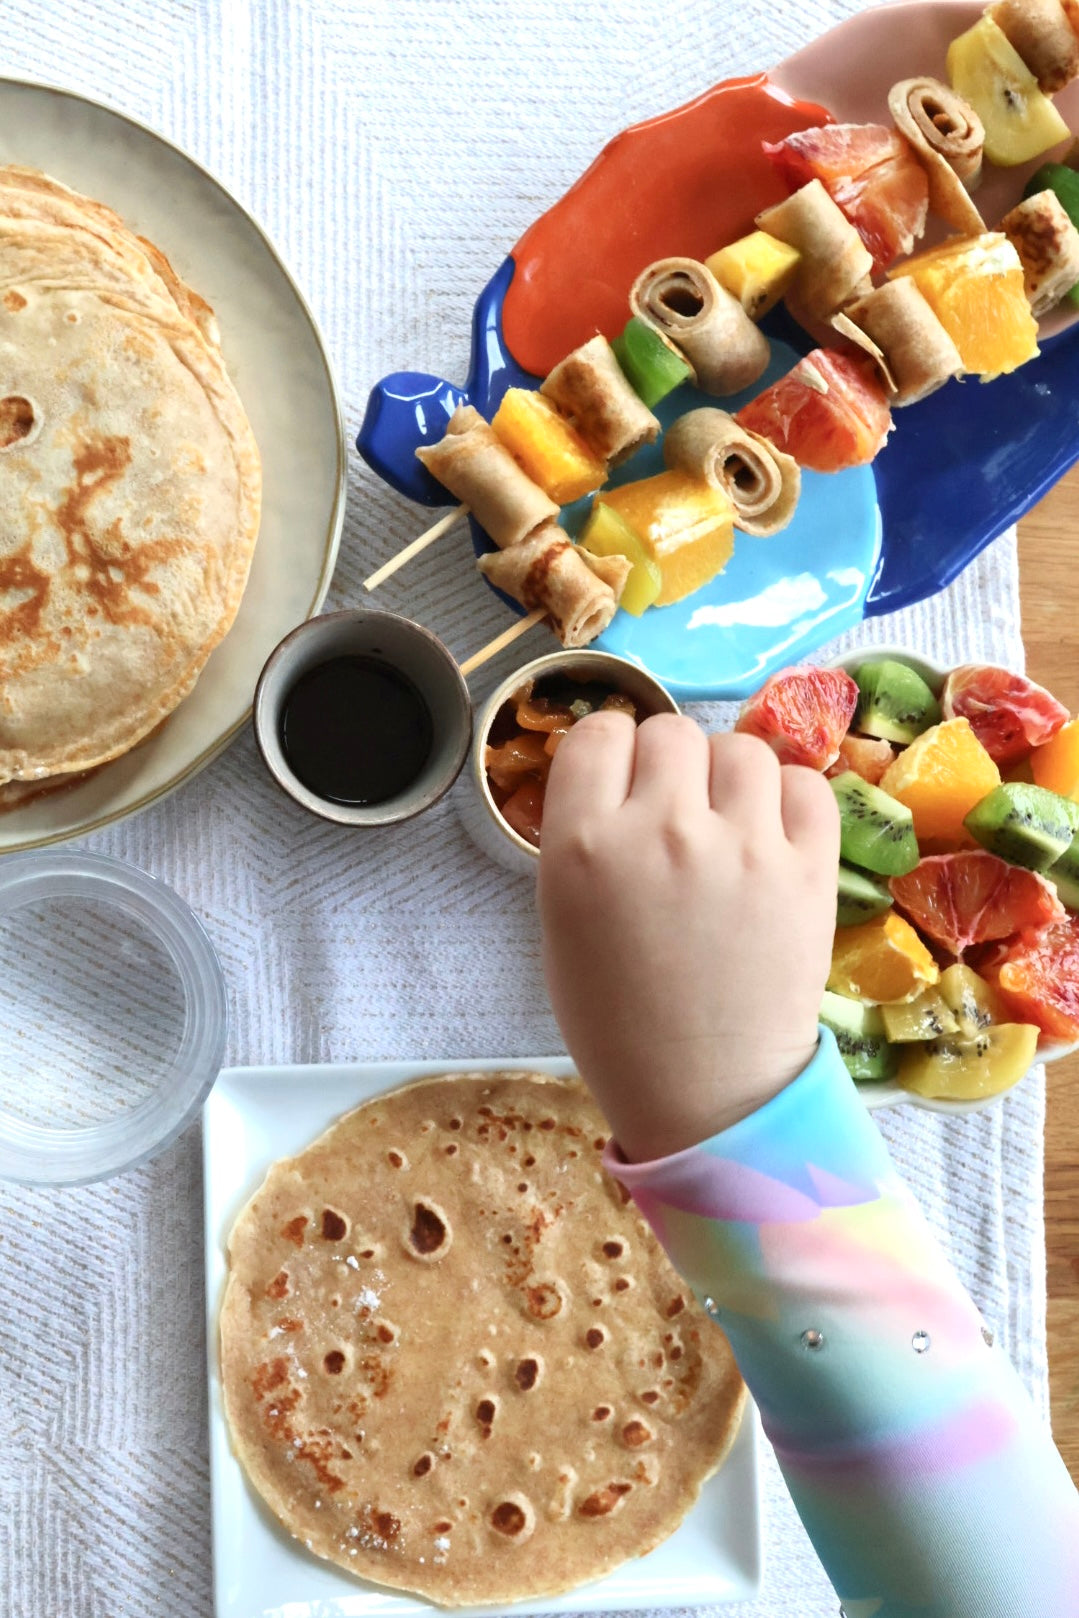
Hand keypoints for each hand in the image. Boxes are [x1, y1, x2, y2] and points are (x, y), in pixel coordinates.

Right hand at [537, 711, 838, 1160]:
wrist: (705, 1094)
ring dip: (730, 779)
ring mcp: (744, 846)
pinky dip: (789, 801)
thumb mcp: (560, 920)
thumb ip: (585, 837)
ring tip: (728, 829)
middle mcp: (663, 831)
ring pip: (741, 749)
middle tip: (676, 816)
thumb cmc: (618, 1017)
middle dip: (670, 766)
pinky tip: (772, 837)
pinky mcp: (810, 869)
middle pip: (671, 732)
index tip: (622, 785)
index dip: (611, 755)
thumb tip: (626, 778)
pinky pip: (807, 785)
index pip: (599, 732)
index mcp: (584, 846)